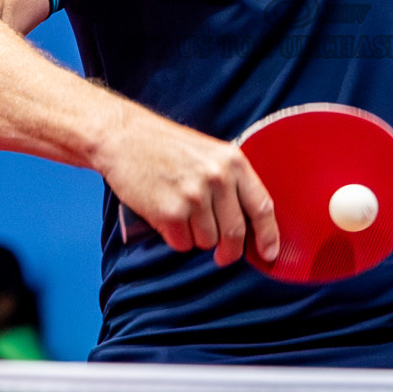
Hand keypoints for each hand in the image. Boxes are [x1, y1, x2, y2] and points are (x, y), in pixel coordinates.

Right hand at [92, 106, 278, 267]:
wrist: (123, 137)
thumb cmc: (166, 147)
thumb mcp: (209, 153)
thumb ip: (230, 182)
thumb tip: (249, 224)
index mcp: (232, 161)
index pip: (261, 206)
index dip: (269, 235)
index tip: (269, 253)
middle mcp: (217, 178)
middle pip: (235, 233)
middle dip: (229, 251)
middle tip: (222, 254)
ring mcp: (194, 196)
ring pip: (207, 241)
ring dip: (195, 237)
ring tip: (180, 212)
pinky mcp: (170, 212)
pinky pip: (182, 243)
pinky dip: (174, 236)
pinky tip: (164, 213)